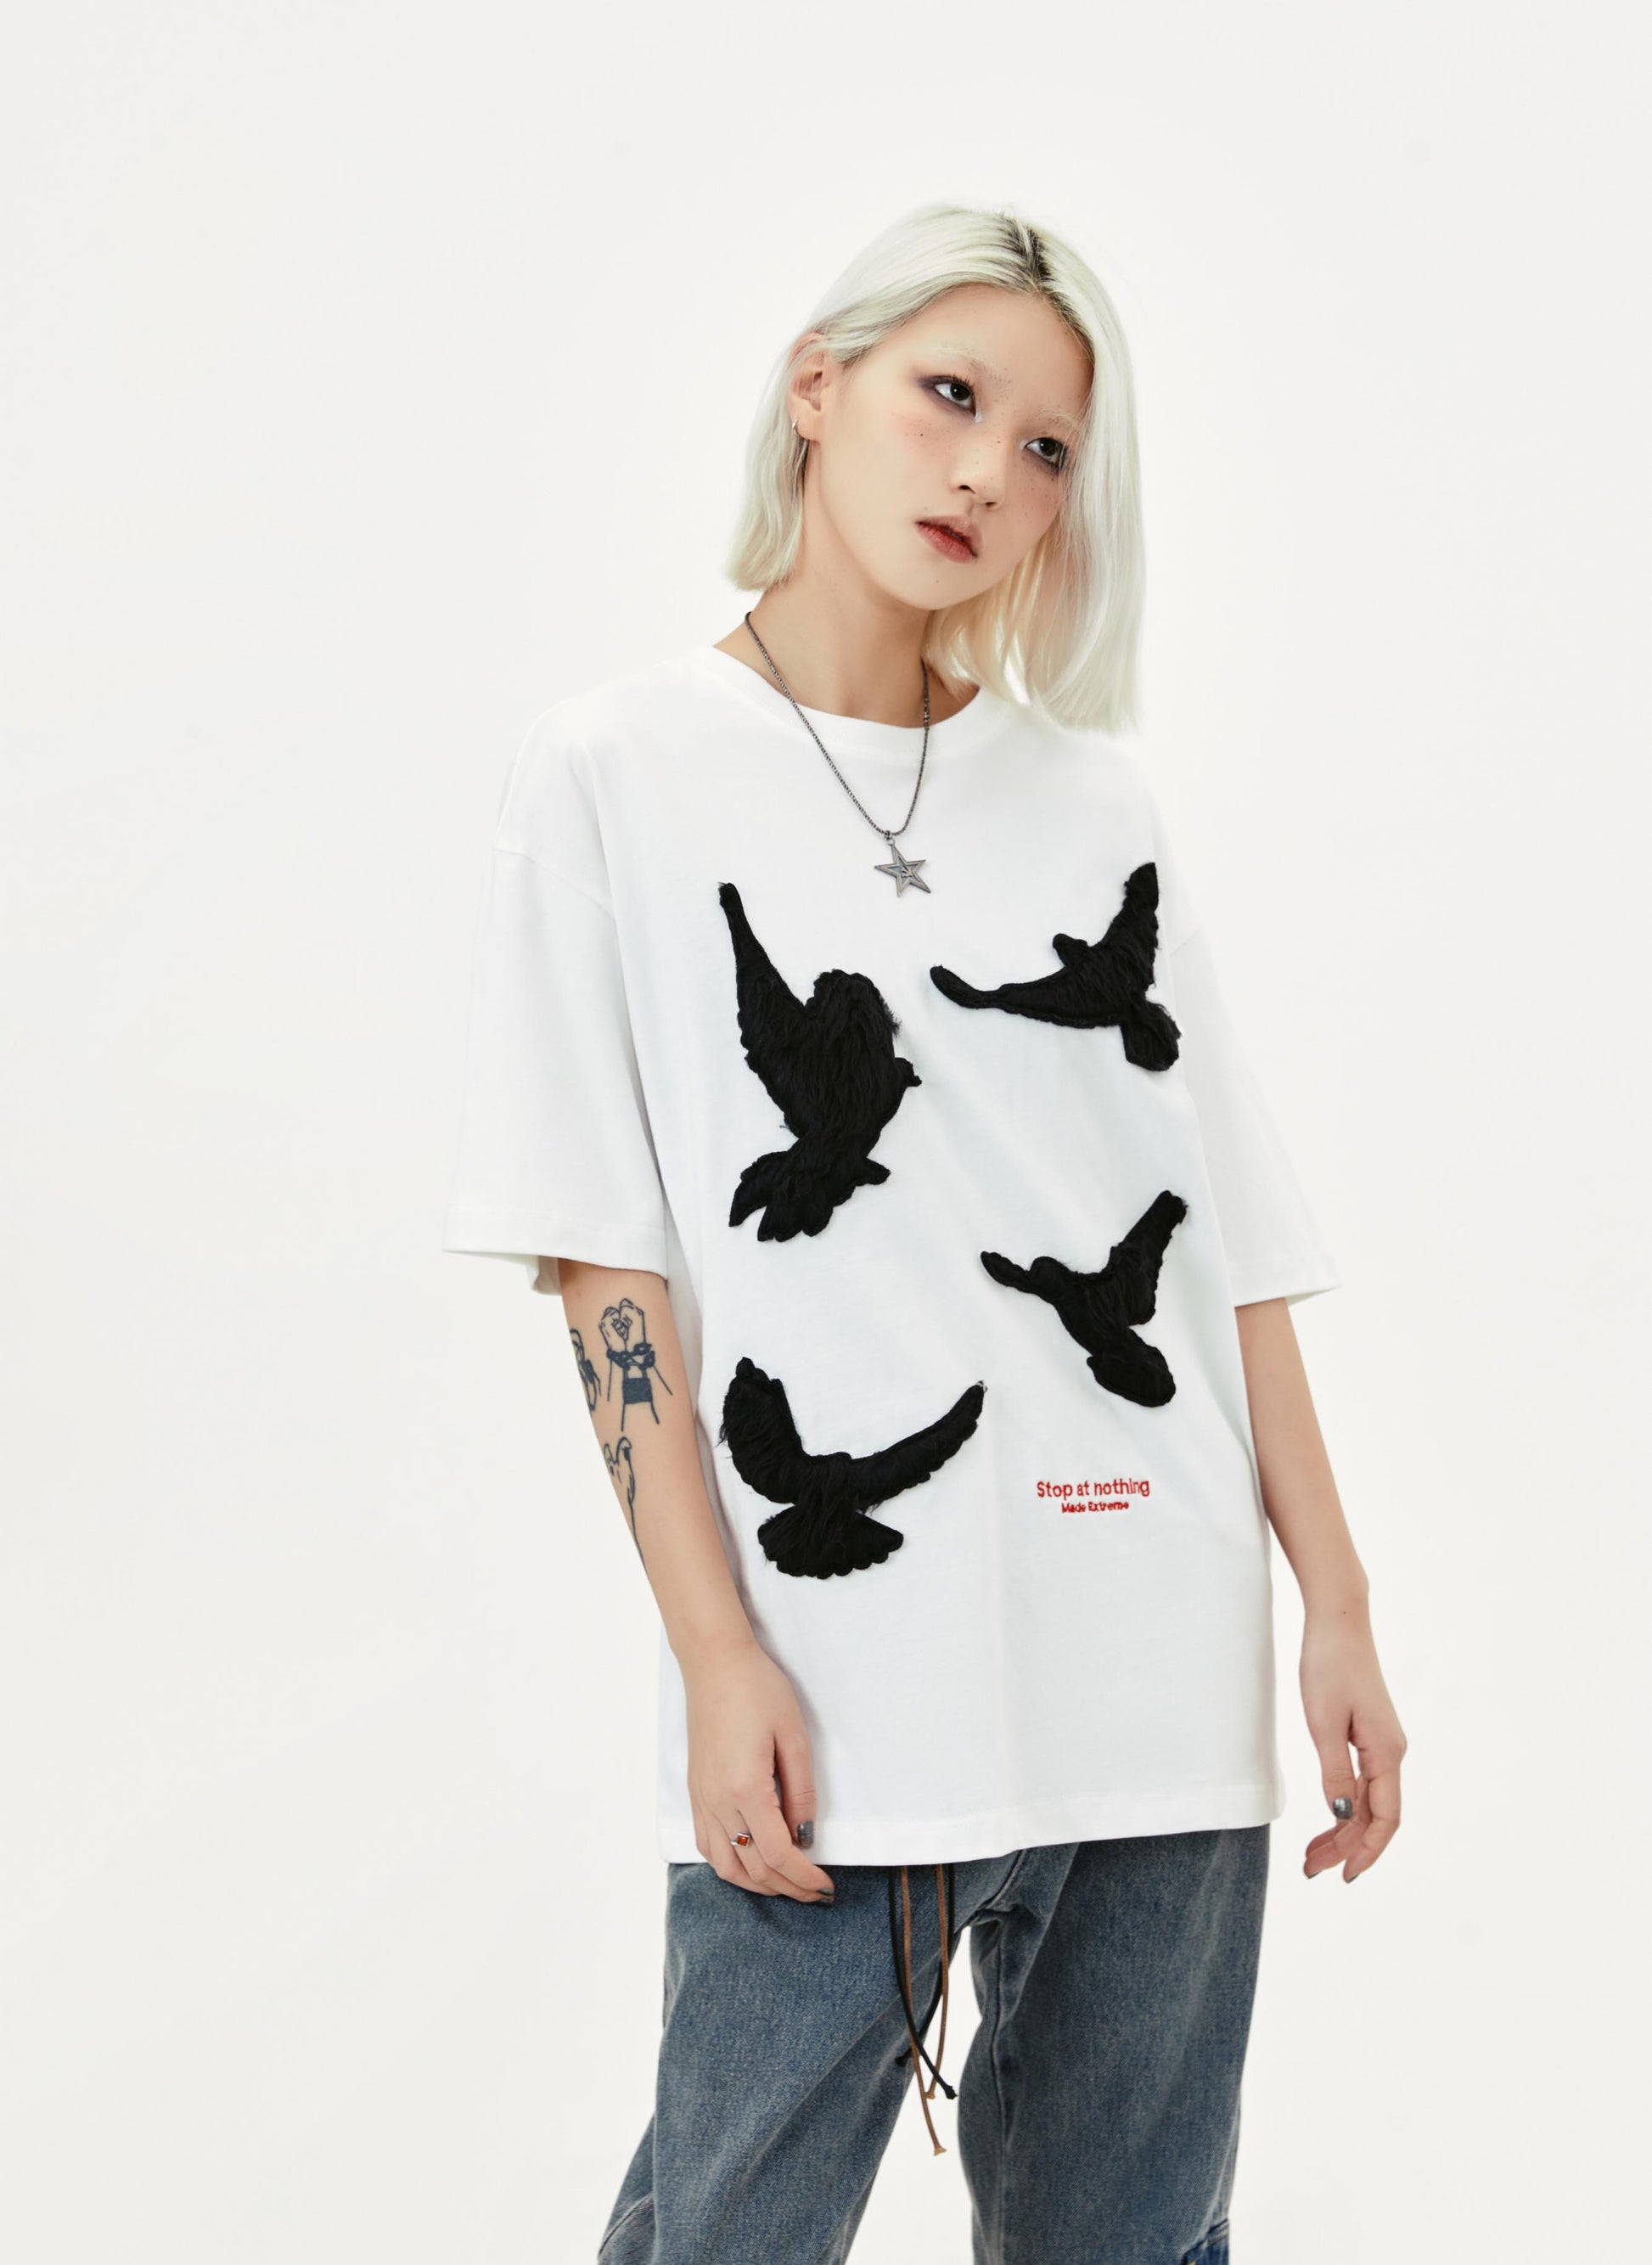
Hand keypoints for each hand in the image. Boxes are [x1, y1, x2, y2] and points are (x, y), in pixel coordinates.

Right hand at [683, 1639, 835, 1901]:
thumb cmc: (758, 1690)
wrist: (715, 1663)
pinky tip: (750, 1862)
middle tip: (815, 1893)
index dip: (804, 1878)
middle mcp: (717, 1802)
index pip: (778, 1855)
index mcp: (745, 1789)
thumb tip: (806, 1835)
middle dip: (787, 1888)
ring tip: (786, 1884)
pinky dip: (731, 1865)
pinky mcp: (695, 1791)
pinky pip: (707, 1844)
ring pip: (725, 1865)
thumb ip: (801, 1790)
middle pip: (752, 1869)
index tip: (826, 1887)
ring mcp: (701, 1799)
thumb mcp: (793, 1735)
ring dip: (757, 1884)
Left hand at [1299, 1612, 1405, 1882]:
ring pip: (1367, 1802)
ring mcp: (1381, 1744)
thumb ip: (1336, 1772)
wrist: (1338, 1622)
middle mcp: (1391, 1753)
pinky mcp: (1368, 1735)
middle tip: (1312, 1871)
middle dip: (1346, 1847)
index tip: (1344, 1875)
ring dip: (1342, 1830)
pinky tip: (1327, 1819)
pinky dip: (1343, 1806)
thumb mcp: (1323, 1722)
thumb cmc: (1328, 1666)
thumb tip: (1342, 1815)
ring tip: (1312, 1855)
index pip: (1385, 1818)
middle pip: (1375, 1816)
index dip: (1367, 1850)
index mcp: (1386, 1752)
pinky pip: (1361, 1783)